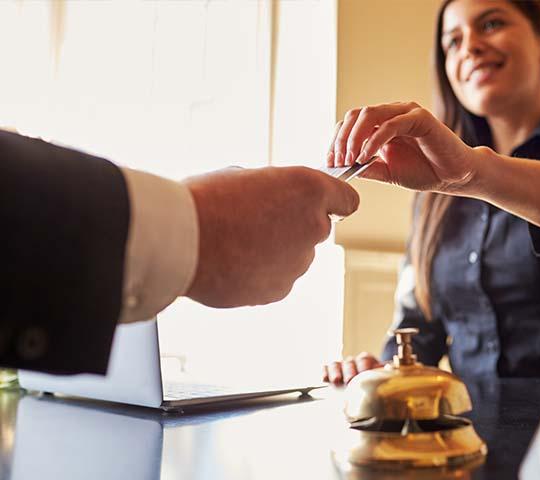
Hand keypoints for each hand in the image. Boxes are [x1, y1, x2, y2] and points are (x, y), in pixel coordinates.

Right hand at [183, 166, 358, 306]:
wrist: (180, 240)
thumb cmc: (206, 200)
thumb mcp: (247, 176)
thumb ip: (276, 190)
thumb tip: (276, 201)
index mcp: (310, 190)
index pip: (347, 200)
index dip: (332, 201)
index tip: (318, 205)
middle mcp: (314, 228)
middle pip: (316, 228)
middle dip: (294, 225)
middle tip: (256, 221)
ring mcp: (299, 263)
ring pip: (295, 256)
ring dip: (276, 251)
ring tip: (236, 243)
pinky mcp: (280, 290)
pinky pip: (277, 278)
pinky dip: (260, 273)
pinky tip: (232, 263)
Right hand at [322, 352, 383, 385]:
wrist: (362, 395)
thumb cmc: (373, 386)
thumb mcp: (380, 380)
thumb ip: (384, 375)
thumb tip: (389, 370)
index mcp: (366, 361)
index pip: (365, 358)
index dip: (364, 365)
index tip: (365, 373)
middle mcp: (353, 363)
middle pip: (350, 362)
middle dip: (350, 370)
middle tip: (350, 380)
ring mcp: (340, 367)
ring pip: (336, 364)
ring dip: (336, 372)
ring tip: (336, 381)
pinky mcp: (329, 373)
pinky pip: (325, 368)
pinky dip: (324, 372)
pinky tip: (324, 379)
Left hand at [327, 102, 478, 193]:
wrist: (454, 177)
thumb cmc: (425, 171)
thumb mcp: (388, 172)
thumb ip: (367, 167)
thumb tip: (342, 168)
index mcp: (382, 123)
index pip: (350, 123)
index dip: (337, 141)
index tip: (330, 162)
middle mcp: (392, 113)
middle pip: (355, 115)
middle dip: (342, 139)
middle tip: (338, 162)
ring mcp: (406, 112)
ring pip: (369, 114)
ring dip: (354, 137)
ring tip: (350, 159)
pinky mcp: (420, 118)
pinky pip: (390, 124)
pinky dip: (374, 140)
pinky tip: (366, 157)